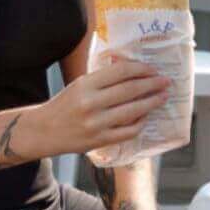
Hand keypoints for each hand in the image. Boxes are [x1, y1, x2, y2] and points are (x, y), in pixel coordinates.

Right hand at [29, 59, 171, 156]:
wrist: (43, 131)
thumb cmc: (64, 105)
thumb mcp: (79, 85)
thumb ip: (103, 78)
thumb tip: (133, 69)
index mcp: (85, 84)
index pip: (121, 72)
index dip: (141, 69)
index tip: (153, 69)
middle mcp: (91, 103)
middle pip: (130, 90)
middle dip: (153, 85)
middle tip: (166, 81)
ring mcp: (96, 124)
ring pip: (133, 111)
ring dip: (152, 102)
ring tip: (162, 97)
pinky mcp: (100, 140)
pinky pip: (128, 131)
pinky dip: (140, 123)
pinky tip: (145, 117)